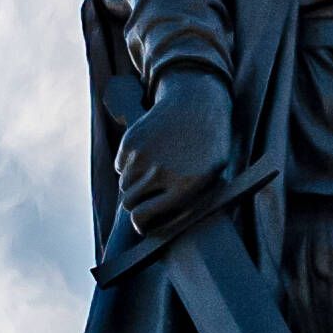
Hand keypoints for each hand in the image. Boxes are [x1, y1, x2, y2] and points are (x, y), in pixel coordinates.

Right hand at [115, 70, 234, 228]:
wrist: (198, 104)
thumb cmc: (209, 148)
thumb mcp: (212, 178)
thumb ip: (188, 205)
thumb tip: (157, 228)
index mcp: (184, 188)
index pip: (141, 218)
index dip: (141, 223)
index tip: (144, 222)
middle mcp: (160, 173)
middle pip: (129, 202)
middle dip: (137, 203)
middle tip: (149, 196)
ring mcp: (143, 155)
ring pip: (124, 184)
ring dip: (135, 183)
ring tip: (156, 170)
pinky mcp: (131, 140)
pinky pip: (120, 165)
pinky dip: (129, 164)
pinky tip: (150, 153)